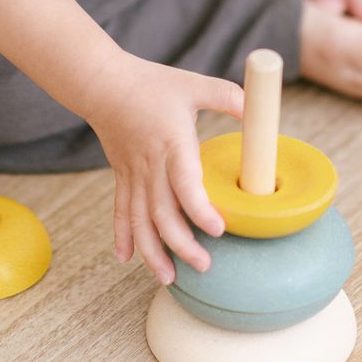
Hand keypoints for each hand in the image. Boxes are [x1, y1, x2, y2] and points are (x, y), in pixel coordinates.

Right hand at [78, 52, 243, 284]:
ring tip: (169, 278)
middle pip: (162, 213)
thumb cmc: (151, 83)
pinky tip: (126, 258)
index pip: (184, 182)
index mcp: (172, 142)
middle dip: (182, 244)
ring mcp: (132, 173)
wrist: (103, 83)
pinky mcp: (121, 175)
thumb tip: (258, 107)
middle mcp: (150, 163)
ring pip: (140, 220)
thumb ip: (227, 95)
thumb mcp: (192, 84)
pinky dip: (123, 235)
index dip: (200, 209)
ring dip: (153, 251)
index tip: (218, 229)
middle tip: (204, 266)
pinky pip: (121, 210)